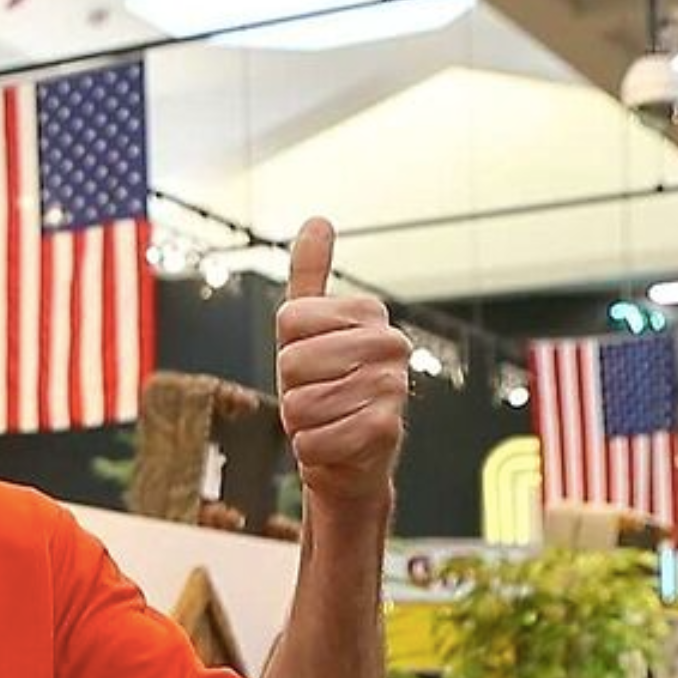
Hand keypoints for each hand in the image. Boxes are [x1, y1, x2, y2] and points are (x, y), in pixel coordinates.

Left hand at [274, 217, 408, 507]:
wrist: (349, 456)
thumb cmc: (325, 389)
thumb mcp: (307, 330)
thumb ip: (311, 276)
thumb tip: (317, 220)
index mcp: (367, 312)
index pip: (289, 320)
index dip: (285, 350)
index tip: (311, 362)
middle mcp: (389, 342)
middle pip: (291, 361)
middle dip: (292, 388)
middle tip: (318, 395)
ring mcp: (392, 385)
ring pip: (299, 403)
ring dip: (302, 422)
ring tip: (327, 420)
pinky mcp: (385, 429)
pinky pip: (314, 439)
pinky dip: (312, 449)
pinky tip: (334, 444)